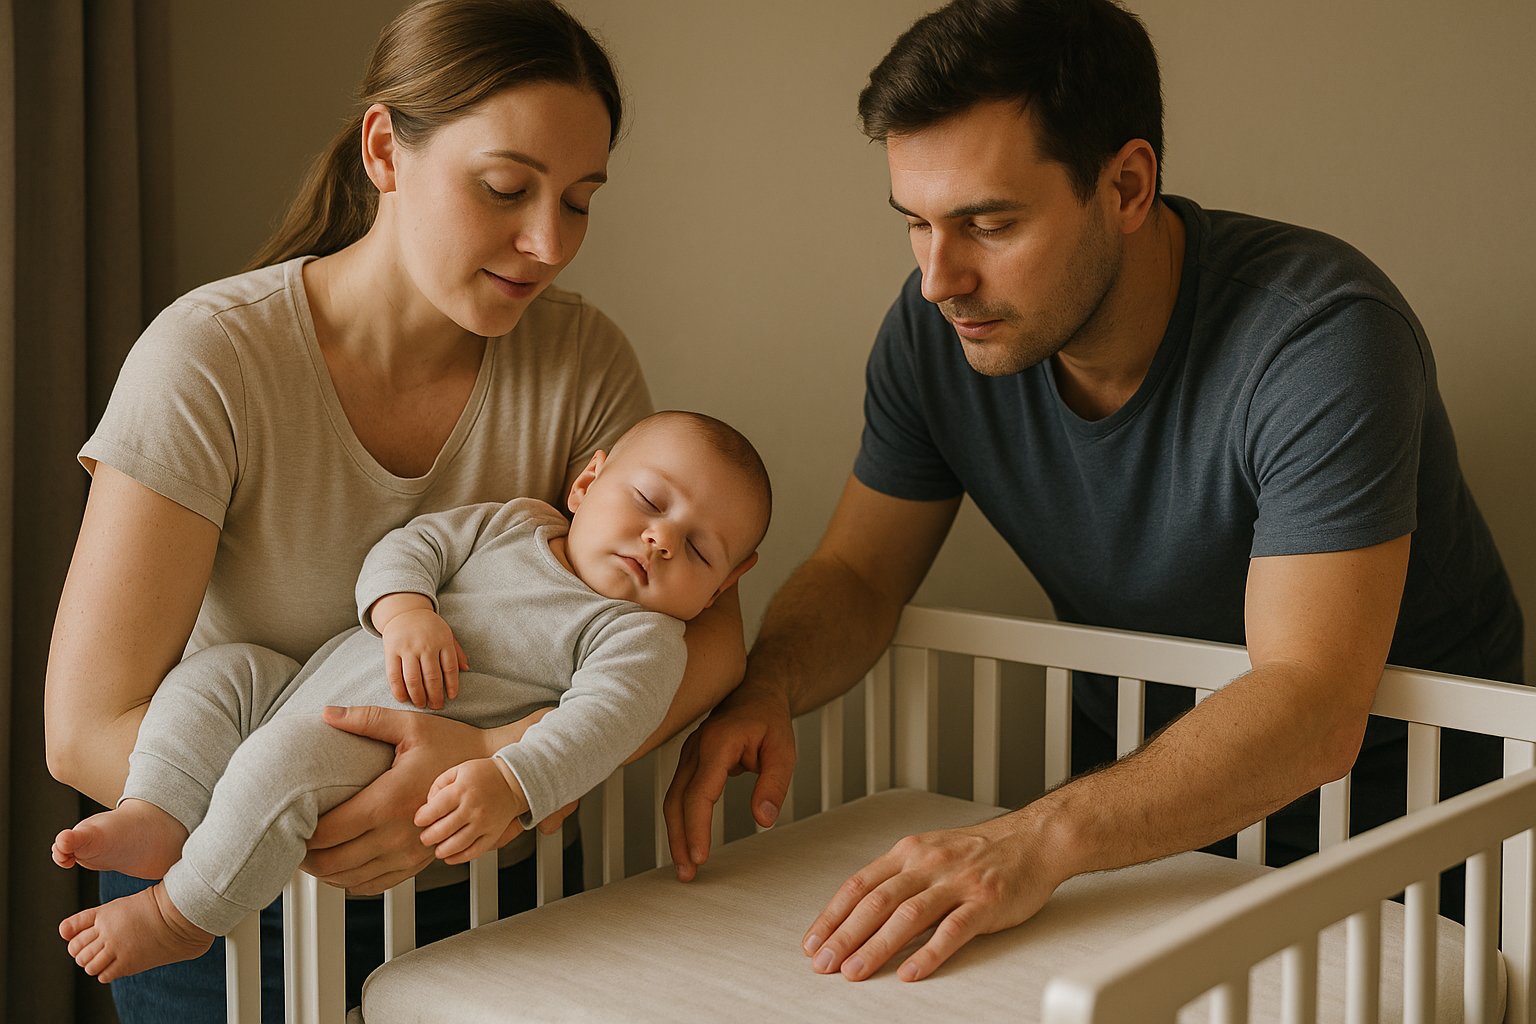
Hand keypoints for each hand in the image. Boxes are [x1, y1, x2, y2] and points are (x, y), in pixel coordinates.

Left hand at [303, 706, 491, 892]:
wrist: (491, 774)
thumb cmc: (450, 744)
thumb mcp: (409, 726)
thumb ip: (366, 720)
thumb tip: (327, 713)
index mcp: (390, 799)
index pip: (333, 830)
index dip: (305, 834)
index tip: (290, 825)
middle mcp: (399, 833)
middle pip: (337, 860)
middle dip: (308, 858)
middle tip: (291, 845)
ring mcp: (411, 852)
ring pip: (354, 877)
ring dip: (326, 874)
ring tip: (309, 859)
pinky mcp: (419, 861)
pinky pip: (377, 883)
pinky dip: (352, 882)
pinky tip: (339, 870)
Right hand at [382, 608, 467, 709]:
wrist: (404, 611)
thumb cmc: (429, 627)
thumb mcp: (447, 634)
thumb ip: (457, 651)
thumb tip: (467, 669)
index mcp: (442, 640)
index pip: (450, 667)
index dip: (452, 685)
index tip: (452, 697)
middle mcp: (426, 644)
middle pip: (432, 676)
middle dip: (435, 695)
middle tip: (436, 706)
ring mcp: (407, 647)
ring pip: (413, 678)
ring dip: (418, 696)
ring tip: (421, 705)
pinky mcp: (391, 650)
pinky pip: (394, 675)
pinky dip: (398, 690)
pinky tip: (403, 698)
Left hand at [415, 758, 527, 864]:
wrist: (513, 781)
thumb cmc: (483, 775)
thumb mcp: (458, 770)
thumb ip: (438, 785)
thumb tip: (428, 807)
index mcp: (462, 790)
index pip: (435, 810)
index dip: (422, 818)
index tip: (420, 820)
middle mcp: (473, 808)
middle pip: (443, 830)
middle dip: (428, 837)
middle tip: (425, 837)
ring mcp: (484, 823)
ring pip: (457, 845)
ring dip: (442, 851)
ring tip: (437, 849)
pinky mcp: (493, 834)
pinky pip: (474, 852)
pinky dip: (459, 858)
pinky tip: (450, 857)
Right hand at [662, 685, 795, 880]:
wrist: (756, 692)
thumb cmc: (769, 720)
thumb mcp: (783, 750)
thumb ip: (774, 785)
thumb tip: (763, 820)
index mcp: (717, 744)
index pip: (699, 793)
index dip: (696, 827)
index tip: (699, 857)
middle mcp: (695, 749)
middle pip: (677, 801)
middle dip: (679, 839)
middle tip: (687, 874)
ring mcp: (688, 754)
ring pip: (673, 799)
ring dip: (676, 833)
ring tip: (685, 866)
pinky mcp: (689, 762)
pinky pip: (679, 794)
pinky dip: (679, 819)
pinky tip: (686, 840)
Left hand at [801, 813, 1062, 981]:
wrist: (1033, 840)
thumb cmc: (980, 851)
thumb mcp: (930, 852)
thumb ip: (898, 878)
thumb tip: (859, 912)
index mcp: (908, 851)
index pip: (859, 885)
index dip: (832, 915)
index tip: (813, 942)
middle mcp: (928, 863)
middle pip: (876, 901)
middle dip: (845, 935)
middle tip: (824, 963)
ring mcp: (957, 882)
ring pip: (907, 916)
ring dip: (876, 947)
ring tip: (855, 971)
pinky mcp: (985, 901)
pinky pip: (952, 930)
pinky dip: (929, 953)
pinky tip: (911, 971)